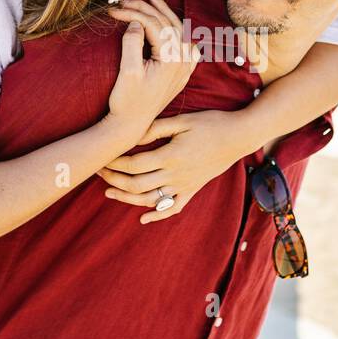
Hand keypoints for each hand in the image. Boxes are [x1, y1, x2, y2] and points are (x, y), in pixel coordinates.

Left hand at [96, 110, 245, 223]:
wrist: (239, 136)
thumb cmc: (210, 123)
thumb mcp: (182, 120)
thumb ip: (155, 128)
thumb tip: (132, 136)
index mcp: (171, 155)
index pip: (134, 164)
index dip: (115, 163)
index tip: (102, 157)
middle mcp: (176, 175)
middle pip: (137, 185)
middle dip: (114, 180)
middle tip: (99, 172)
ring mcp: (185, 185)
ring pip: (151, 199)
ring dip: (127, 198)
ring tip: (109, 192)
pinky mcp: (193, 189)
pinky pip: (174, 207)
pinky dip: (157, 215)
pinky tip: (143, 218)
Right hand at [104, 0, 198, 142]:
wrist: (131, 127)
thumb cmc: (127, 102)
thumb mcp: (127, 72)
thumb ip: (132, 43)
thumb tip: (135, 23)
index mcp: (172, 60)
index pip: (155, 25)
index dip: (133, 14)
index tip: (113, 11)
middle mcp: (182, 62)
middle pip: (169, 23)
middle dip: (147, 9)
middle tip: (127, 1)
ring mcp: (184, 68)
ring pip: (178, 31)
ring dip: (164, 14)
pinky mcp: (180, 73)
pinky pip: (185, 45)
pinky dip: (177, 30)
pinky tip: (173, 25)